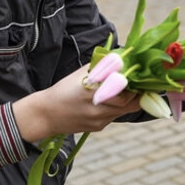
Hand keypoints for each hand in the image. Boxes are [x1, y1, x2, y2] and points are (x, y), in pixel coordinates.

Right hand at [12, 65, 140, 141]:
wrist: (45, 115)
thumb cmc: (62, 90)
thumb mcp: (80, 74)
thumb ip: (101, 66)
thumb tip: (120, 57)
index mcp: (95, 92)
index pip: (126, 93)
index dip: (136, 87)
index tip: (139, 78)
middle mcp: (99, 109)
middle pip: (129, 104)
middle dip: (136, 95)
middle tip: (137, 85)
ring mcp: (99, 120)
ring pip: (123, 112)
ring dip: (127, 102)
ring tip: (125, 91)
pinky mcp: (97, 127)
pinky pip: (113, 117)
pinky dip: (115, 109)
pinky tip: (108, 101)